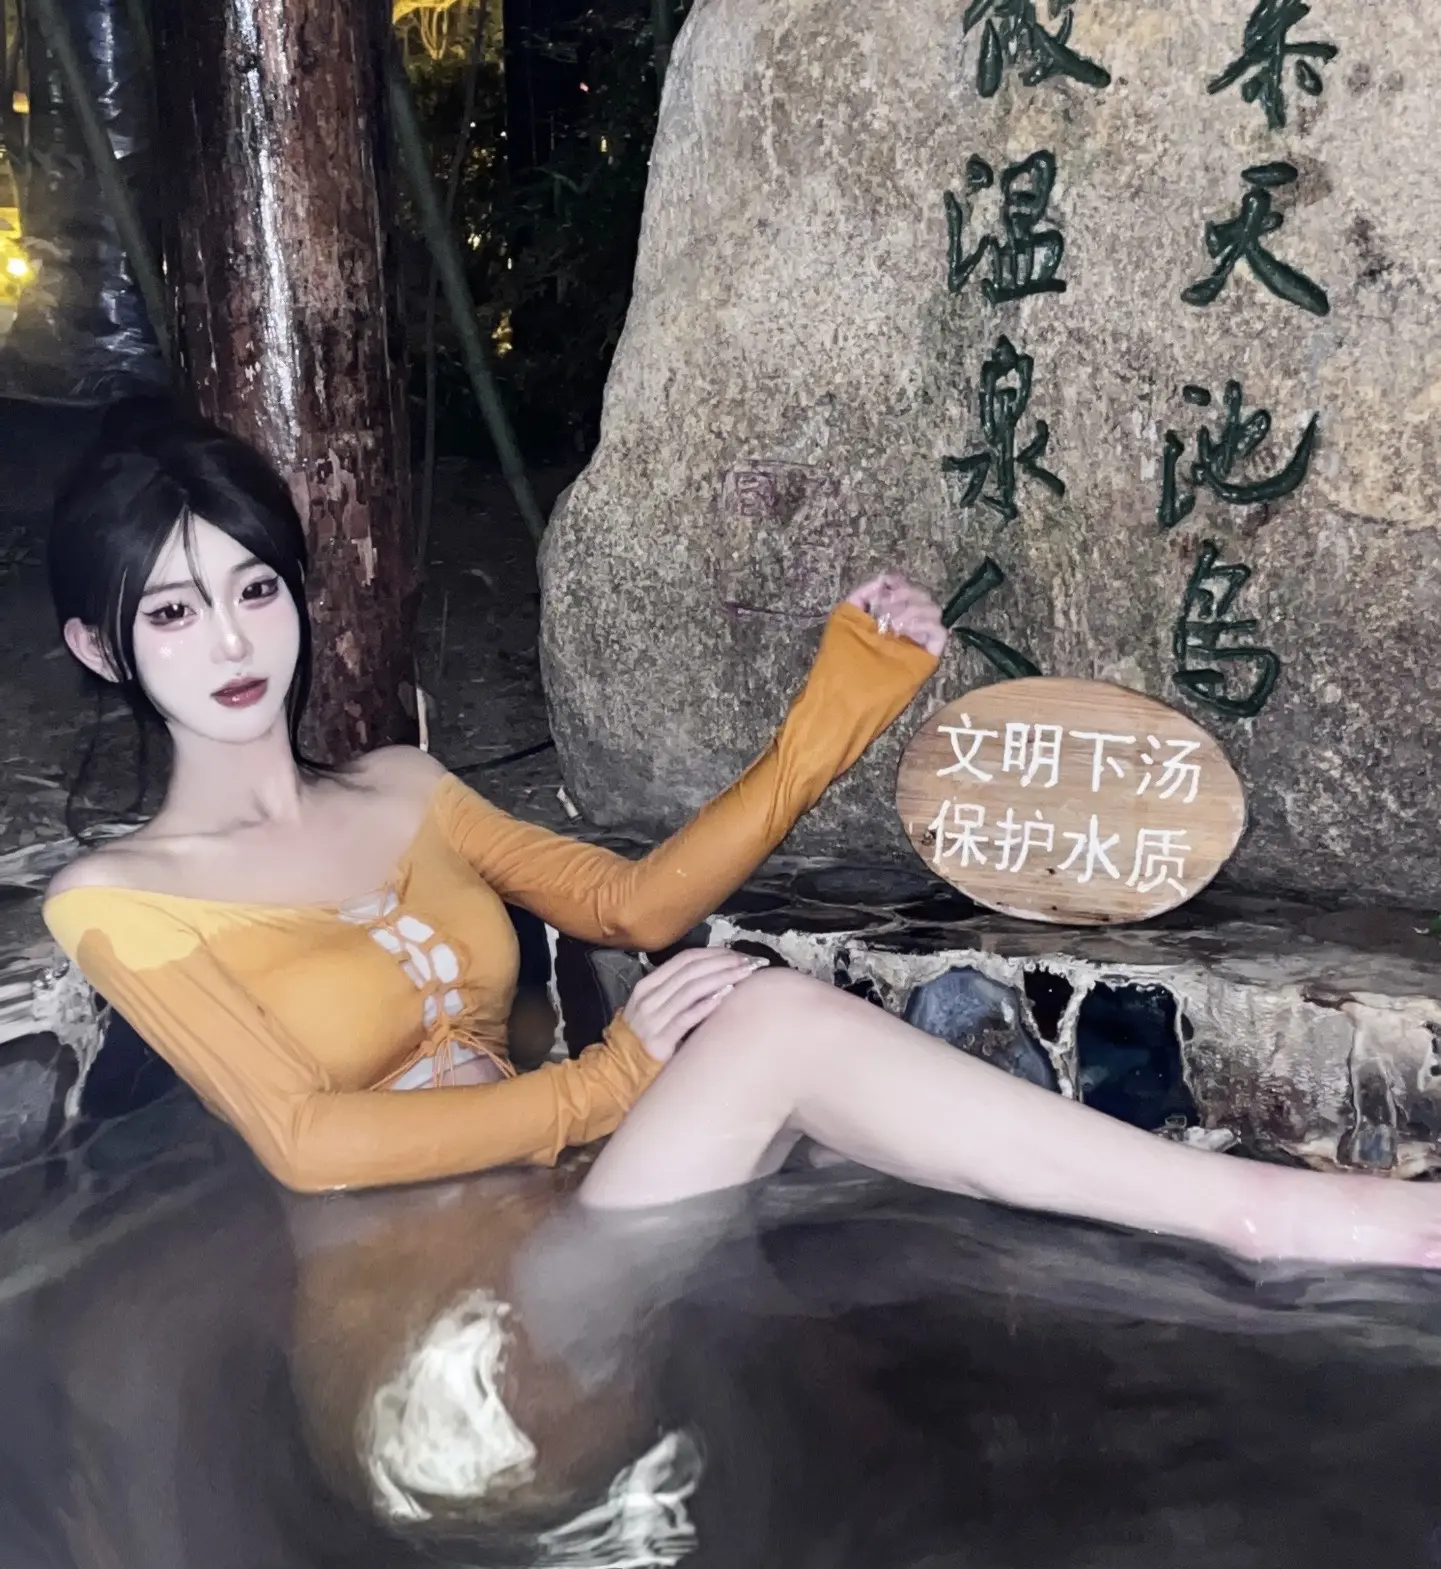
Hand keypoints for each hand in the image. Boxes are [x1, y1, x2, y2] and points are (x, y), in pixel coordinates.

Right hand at [622, 947, 766, 1064]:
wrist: (620, 1070)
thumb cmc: (644, 1038)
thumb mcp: (654, 1008)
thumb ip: (676, 992)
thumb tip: (712, 977)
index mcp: (648, 985)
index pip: (684, 959)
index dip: (713, 953)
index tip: (736, 954)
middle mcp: (649, 997)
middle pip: (691, 970)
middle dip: (723, 963)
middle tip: (749, 962)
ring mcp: (653, 1018)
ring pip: (692, 989)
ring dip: (722, 978)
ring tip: (744, 975)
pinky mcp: (660, 1039)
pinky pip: (686, 1017)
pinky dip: (706, 1005)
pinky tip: (725, 997)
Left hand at [845, 572, 947, 656]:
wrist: (842, 698)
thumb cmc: (837, 663)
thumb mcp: (843, 620)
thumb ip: (862, 596)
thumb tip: (884, 580)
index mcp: (885, 620)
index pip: (905, 592)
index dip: (899, 584)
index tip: (888, 584)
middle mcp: (903, 630)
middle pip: (922, 598)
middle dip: (905, 594)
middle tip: (885, 609)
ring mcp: (915, 645)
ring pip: (933, 611)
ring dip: (913, 608)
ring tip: (892, 623)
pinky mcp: (926, 660)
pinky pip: (939, 633)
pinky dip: (926, 623)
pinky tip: (904, 628)